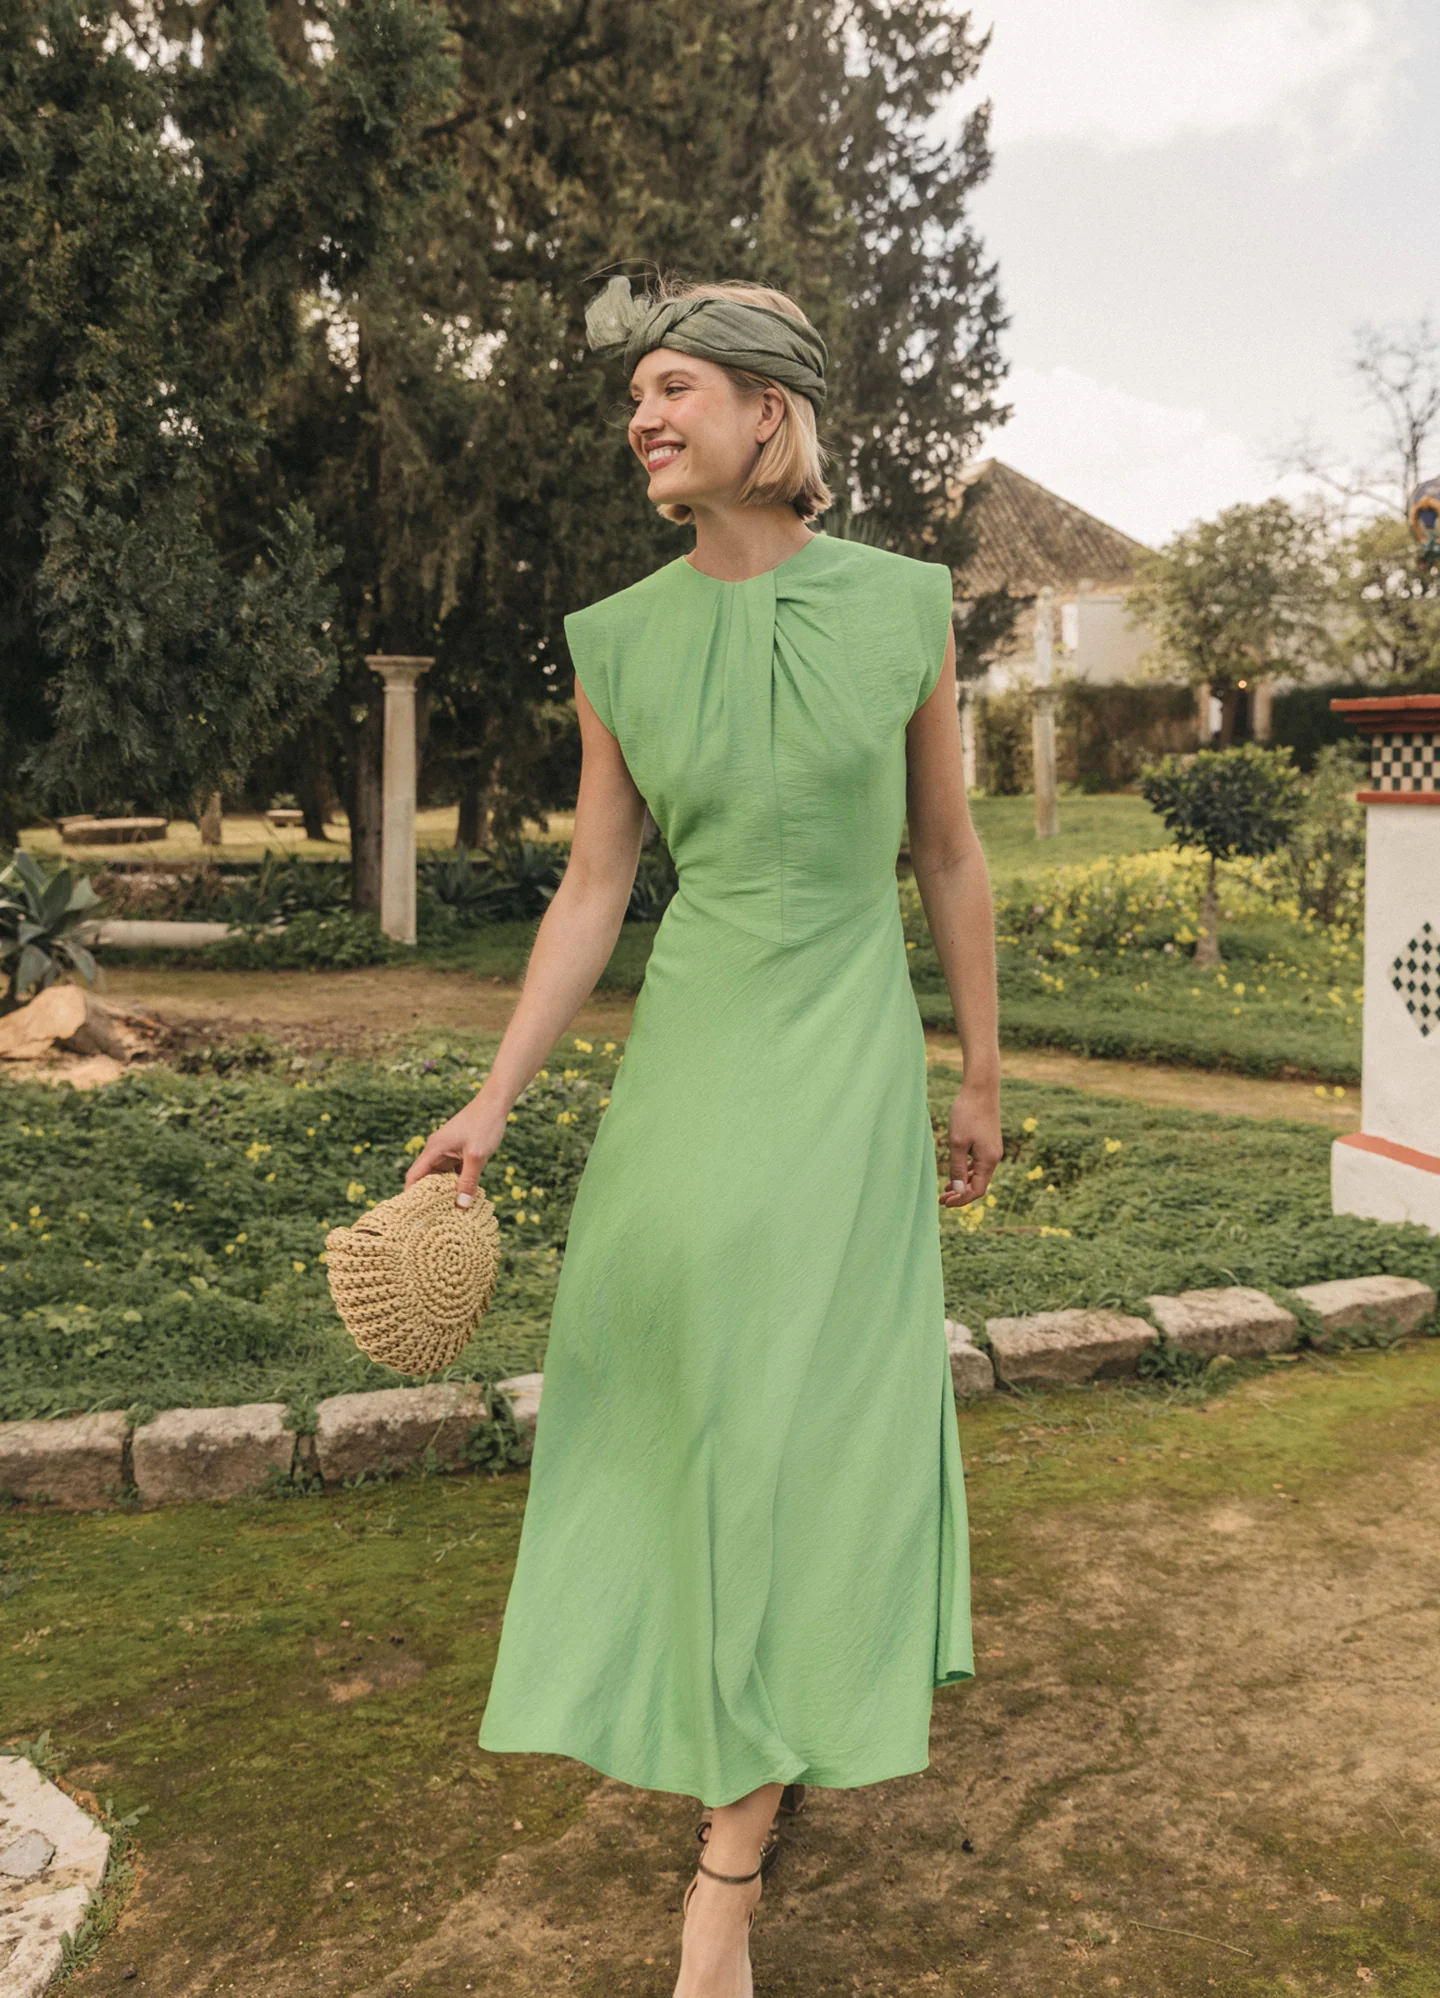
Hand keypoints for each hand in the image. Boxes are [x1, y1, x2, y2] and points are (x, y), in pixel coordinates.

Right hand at [403, 1095, 509, 1207]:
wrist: (495, 1103)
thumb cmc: (485, 1125)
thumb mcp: (477, 1156)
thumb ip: (469, 1181)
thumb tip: (462, 1205)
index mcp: (434, 1150)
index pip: (414, 1176)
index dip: (411, 1195)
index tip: (414, 1214)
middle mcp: (436, 1151)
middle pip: (426, 1179)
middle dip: (429, 1197)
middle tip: (434, 1219)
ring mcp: (448, 1151)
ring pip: (441, 1176)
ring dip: (445, 1191)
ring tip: (449, 1213)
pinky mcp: (459, 1151)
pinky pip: (453, 1172)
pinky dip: (457, 1183)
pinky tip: (465, 1197)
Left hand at [940, 1082, 1002, 1208]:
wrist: (980, 1089)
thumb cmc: (967, 1114)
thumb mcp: (957, 1143)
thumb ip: (957, 1168)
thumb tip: (959, 1190)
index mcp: (988, 1160)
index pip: (977, 1190)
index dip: (961, 1199)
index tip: (944, 1202)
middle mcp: (994, 1158)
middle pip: (978, 1185)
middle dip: (960, 1194)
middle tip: (941, 1199)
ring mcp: (992, 1150)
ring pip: (978, 1175)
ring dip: (963, 1183)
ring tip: (945, 1189)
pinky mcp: (988, 1143)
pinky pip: (978, 1164)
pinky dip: (967, 1172)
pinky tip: (955, 1173)